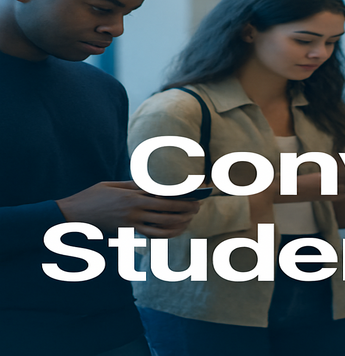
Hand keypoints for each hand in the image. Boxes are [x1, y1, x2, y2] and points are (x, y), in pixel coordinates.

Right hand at [56, 181, 200, 237]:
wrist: (72, 214)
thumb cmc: (92, 196)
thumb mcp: (113, 184)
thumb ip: (134, 185)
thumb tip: (154, 186)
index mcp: (132, 195)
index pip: (163, 196)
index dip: (182, 197)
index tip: (194, 195)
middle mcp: (134, 210)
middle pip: (168, 211)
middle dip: (186, 209)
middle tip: (198, 207)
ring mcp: (131, 223)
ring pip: (162, 226)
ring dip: (179, 223)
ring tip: (189, 219)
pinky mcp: (127, 232)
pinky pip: (151, 235)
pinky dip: (165, 234)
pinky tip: (174, 230)